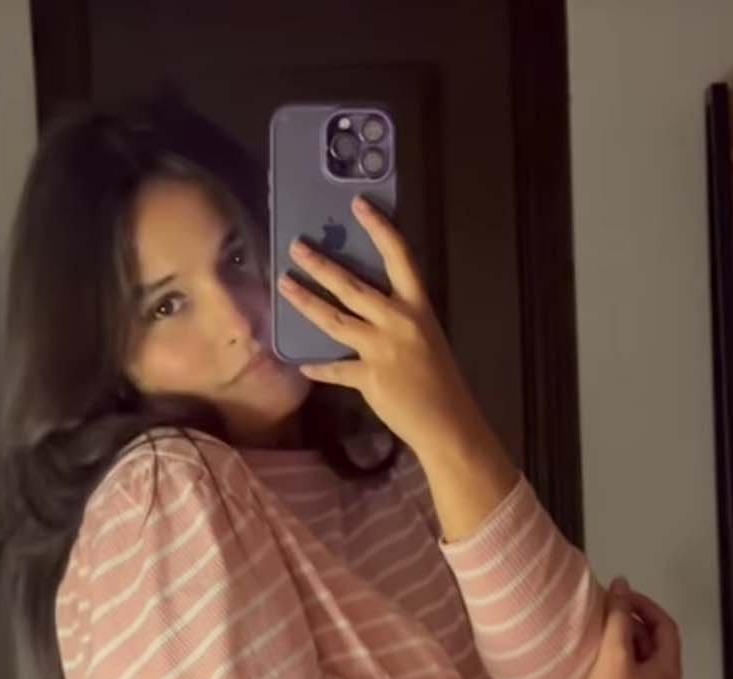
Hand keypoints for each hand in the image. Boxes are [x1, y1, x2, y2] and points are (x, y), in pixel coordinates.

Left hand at [276, 196, 490, 459]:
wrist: (448, 420)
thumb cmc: (439, 379)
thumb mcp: (426, 337)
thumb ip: (398, 318)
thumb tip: (365, 305)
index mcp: (417, 306)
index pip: (398, 257)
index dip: (378, 228)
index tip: (358, 204)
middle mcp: (398, 321)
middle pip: (353, 286)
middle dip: (322, 264)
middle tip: (297, 247)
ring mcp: (382, 349)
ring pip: (334, 320)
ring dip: (306, 302)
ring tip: (285, 286)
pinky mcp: (369, 378)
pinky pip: (335, 369)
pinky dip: (318, 367)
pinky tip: (302, 363)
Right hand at [557, 578, 682, 678]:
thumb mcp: (614, 656)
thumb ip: (618, 618)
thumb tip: (622, 584)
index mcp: (670, 673)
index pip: (666, 627)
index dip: (645, 605)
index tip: (620, 595)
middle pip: (656, 648)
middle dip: (634, 626)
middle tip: (606, 615)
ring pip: (644, 667)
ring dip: (626, 648)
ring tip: (600, 639)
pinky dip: (621, 669)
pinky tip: (599, 672)